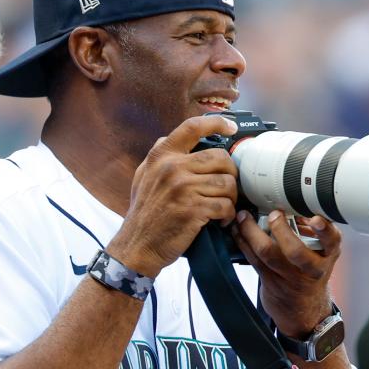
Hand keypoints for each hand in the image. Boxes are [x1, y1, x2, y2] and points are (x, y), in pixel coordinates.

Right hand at [107, 115, 238, 277]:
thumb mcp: (143, 176)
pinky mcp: (193, 210)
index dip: (217, 122)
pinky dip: (228, 215)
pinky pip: (225, 205)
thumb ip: (159, 156)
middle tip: (228, 187)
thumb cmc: (144, 213)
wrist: (136, 245)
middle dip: (231, 173)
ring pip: (227, 182)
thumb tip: (173, 136)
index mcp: (161, 156)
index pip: (193, 127)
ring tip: (224, 207)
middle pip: (221, 157)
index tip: (231, 128)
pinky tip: (221, 220)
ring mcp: (183, 188)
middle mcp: (172, 167)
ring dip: (231, 198)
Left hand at [232, 209, 342, 337]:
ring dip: (251, 232)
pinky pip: (253, 259)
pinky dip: (242, 241)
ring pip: (267, 254)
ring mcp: (289, 277)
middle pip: (295, 251)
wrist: (304, 310)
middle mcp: (311, 268)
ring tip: (244, 217)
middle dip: (281, 229)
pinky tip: (237, 230)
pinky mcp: (270, 281)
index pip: (332, 241)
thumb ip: (312, 232)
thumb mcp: (322, 254)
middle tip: (273, 214)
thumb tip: (292, 203)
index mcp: (327, 256)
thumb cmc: (310, 274)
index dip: (324, 230)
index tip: (315, 219)